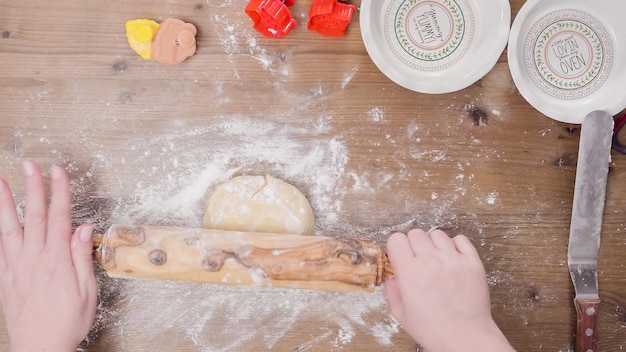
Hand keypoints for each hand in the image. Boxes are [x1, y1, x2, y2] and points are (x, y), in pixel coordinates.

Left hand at [0, 161, 96, 351]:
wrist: (40, 349)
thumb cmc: (67, 323)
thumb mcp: (87, 292)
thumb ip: (82, 257)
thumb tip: (83, 229)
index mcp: (56, 261)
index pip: (58, 217)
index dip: (59, 192)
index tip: (58, 172)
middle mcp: (33, 260)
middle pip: (32, 216)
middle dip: (32, 188)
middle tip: (29, 165)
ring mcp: (15, 268)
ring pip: (8, 228)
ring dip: (4, 203)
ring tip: (0, 183)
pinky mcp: (5, 278)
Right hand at [384, 229, 514, 351]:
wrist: (465, 338)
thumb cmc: (434, 330)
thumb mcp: (400, 313)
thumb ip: (391, 289)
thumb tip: (390, 274)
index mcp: (410, 273)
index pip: (396, 239)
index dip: (396, 247)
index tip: (399, 255)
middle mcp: (431, 262)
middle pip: (415, 233)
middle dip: (413, 244)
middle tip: (417, 259)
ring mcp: (453, 260)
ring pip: (437, 233)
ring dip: (433, 244)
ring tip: (436, 259)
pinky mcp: (472, 262)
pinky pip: (460, 239)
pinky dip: (454, 245)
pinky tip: (451, 258)